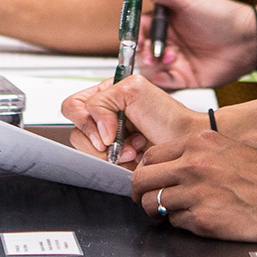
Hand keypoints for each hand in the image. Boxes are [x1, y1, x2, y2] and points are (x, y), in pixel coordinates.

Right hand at [62, 73, 202, 165]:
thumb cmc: (166, 115)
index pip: (74, 105)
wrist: (183, 141)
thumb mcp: (133, 90)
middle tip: (121, 140)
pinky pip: (100, 166)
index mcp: (105, 95)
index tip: (108, 130)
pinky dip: (118, 164)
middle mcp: (103, 116)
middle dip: (101, 139)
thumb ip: (103, 101)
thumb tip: (98, 132)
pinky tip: (134, 157)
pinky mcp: (113, 160)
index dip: (86, 120)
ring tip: (133, 148)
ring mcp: (107, 140)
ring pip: (86, 151)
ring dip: (112, 153)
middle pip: (77, 131)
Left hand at [132, 132, 256, 240]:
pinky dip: (180, 224)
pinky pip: (176, 224)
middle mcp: (193, 165)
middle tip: (147, 199)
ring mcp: (197, 194)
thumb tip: (185, 160)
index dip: (146, 169)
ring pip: (153, 205)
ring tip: (171, 213)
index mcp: (200, 142)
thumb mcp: (235, 145)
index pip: (151, 154)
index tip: (149, 177)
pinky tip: (196, 220)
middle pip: (141, 179)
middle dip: (140, 191)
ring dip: (158, 210)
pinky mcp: (205, 222)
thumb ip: (205, 151)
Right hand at [136, 0, 256, 88]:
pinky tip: (165, 74)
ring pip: (152, 67)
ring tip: (168, 58)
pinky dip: (162, 80)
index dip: (133, 32)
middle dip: (141, 51)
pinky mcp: (186, 78)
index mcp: (167, 21)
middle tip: (147, 52)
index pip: (140, 27)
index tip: (131, 37)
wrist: (247, 39)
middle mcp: (169, 40)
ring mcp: (177, 60)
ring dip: (152, 64)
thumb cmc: (218, 14)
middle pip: (143, 49)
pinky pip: (167, 82)